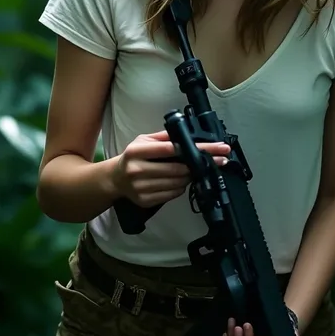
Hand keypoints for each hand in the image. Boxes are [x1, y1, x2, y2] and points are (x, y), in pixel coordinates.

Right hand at [111, 130, 230, 206]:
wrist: (116, 179)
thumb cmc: (134, 156)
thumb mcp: (144, 140)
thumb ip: (164, 136)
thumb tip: (186, 134)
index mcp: (137, 151)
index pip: (171, 149)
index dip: (197, 148)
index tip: (217, 148)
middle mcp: (137, 170)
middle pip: (177, 169)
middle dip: (201, 165)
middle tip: (218, 160)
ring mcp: (141, 188)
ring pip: (178, 183)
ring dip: (191, 176)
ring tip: (196, 169)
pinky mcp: (145, 201)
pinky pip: (173, 194)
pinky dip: (182, 187)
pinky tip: (182, 180)